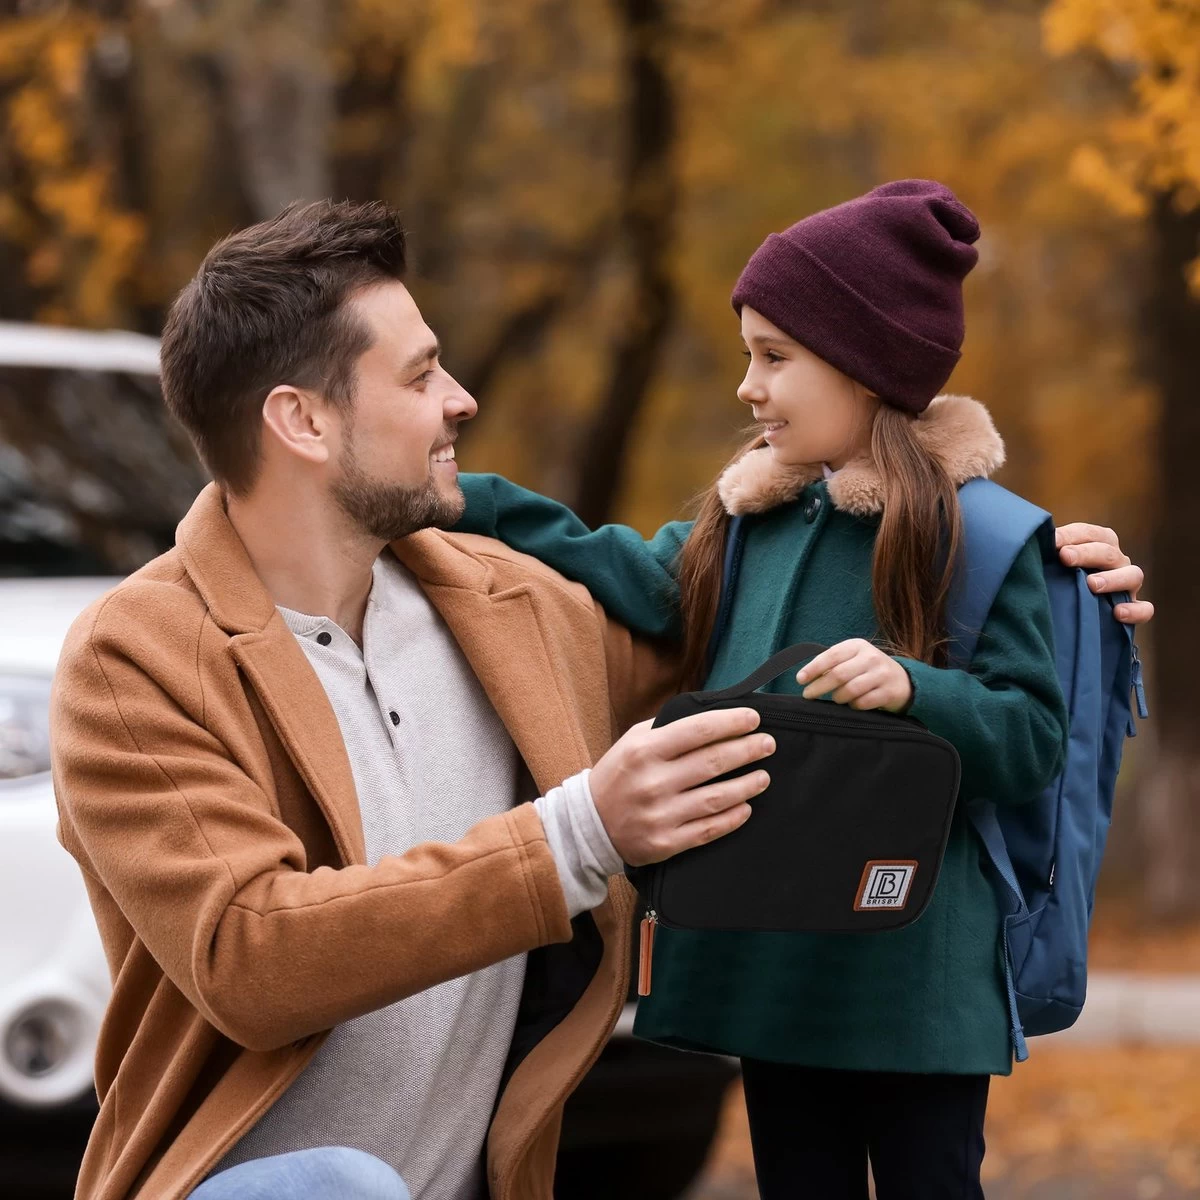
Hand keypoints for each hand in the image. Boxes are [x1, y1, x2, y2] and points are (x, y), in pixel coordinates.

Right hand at [589, 708, 773, 866]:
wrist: (590, 823)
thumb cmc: (618, 774)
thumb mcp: (632, 741)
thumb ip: (667, 727)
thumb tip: (712, 717)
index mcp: (645, 750)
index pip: (698, 730)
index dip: (731, 723)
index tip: (753, 719)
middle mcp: (654, 781)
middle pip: (713, 762)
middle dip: (747, 750)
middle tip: (768, 744)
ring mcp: (660, 814)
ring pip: (716, 798)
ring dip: (747, 785)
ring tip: (764, 776)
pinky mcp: (665, 842)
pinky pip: (708, 830)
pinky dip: (732, 818)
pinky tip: (746, 807)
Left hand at [795, 638, 912, 712]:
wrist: (902, 680)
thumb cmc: (867, 669)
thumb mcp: (852, 659)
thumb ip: (832, 664)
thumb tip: (806, 677)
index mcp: (857, 646)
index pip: (831, 655)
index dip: (813, 668)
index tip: (800, 679)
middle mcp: (870, 657)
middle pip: (839, 674)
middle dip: (819, 686)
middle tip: (808, 694)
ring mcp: (881, 674)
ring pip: (850, 690)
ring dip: (838, 697)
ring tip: (836, 698)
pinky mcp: (889, 692)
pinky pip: (863, 703)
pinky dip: (853, 706)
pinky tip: (853, 704)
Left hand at [1055, 523, 1153, 624]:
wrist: (1073, 612)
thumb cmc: (1061, 577)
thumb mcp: (1055, 562)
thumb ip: (1050, 551)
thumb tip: (1036, 541)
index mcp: (1100, 543)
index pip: (1089, 533)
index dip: (1070, 535)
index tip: (1050, 541)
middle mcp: (1117, 561)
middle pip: (1108, 552)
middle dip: (1086, 553)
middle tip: (1066, 557)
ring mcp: (1128, 585)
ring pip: (1133, 575)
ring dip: (1113, 578)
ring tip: (1092, 584)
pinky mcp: (1134, 608)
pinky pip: (1144, 609)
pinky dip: (1135, 610)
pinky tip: (1117, 613)